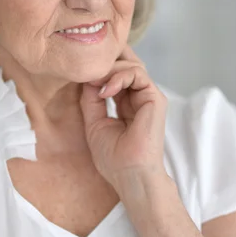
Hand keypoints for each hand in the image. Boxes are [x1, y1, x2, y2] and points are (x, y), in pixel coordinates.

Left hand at [80, 44, 167, 189]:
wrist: (129, 176)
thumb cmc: (114, 158)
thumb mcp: (94, 122)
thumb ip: (91, 98)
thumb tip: (86, 75)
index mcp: (126, 103)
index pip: (116, 73)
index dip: (99, 68)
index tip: (79, 75)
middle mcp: (139, 97)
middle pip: (126, 63)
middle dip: (105, 60)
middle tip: (86, 69)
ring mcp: (148, 97)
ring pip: (131, 65)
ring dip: (108, 69)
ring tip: (94, 83)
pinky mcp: (155, 98)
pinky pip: (137, 73)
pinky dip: (118, 76)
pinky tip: (105, 91)